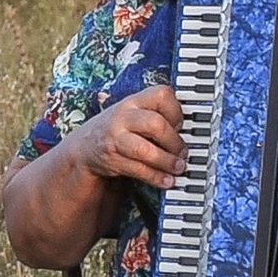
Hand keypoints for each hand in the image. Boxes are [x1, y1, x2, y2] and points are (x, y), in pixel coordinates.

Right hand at [60, 85, 185, 188]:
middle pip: (155, 124)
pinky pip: (138, 169)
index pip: (162, 96)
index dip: (177, 111)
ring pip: (145, 150)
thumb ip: (157, 117)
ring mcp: (115, 138)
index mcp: (134, 101)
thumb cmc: (120, 129)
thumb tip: (190, 134)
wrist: (87, 145)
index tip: (182, 125)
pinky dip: (155, 177)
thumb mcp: (134, 114)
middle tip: (183, 152)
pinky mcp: (112, 159)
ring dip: (166, 161)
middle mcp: (123, 116)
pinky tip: (166, 180)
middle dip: (174, 141)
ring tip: (178, 168)